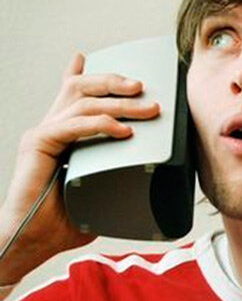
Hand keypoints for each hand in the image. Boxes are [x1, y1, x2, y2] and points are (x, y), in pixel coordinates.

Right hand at [0, 52, 159, 284]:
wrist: (33, 241)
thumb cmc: (66, 219)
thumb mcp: (100, 189)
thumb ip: (116, 174)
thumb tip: (146, 177)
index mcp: (62, 134)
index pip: (71, 94)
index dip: (83, 74)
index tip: (91, 60)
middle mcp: (51, 127)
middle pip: (81, 87)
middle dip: (114, 81)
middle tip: (143, 87)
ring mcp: (43, 133)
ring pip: (83, 101)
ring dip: (121, 104)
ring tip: (148, 110)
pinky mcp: (38, 144)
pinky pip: (74, 125)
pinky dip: (102, 124)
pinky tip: (123, 131)